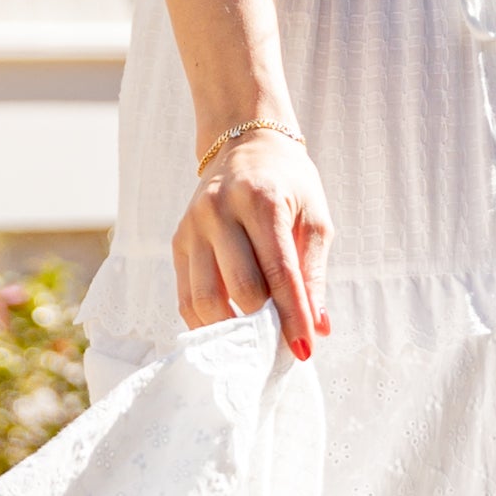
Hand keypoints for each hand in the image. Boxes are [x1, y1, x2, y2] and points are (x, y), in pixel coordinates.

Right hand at [175, 129, 332, 360]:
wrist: (245, 145)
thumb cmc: (289, 184)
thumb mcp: (314, 218)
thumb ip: (314, 273)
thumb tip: (318, 328)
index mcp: (262, 201)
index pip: (279, 273)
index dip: (293, 316)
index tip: (305, 350)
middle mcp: (220, 211)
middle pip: (241, 289)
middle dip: (265, 325)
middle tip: (282, 343)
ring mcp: (193, 226)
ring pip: (206, 299)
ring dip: (233, 331)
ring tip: (256, 341)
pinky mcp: (178, 241)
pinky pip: (186, 296)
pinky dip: (207, 322)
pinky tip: (229, 328)